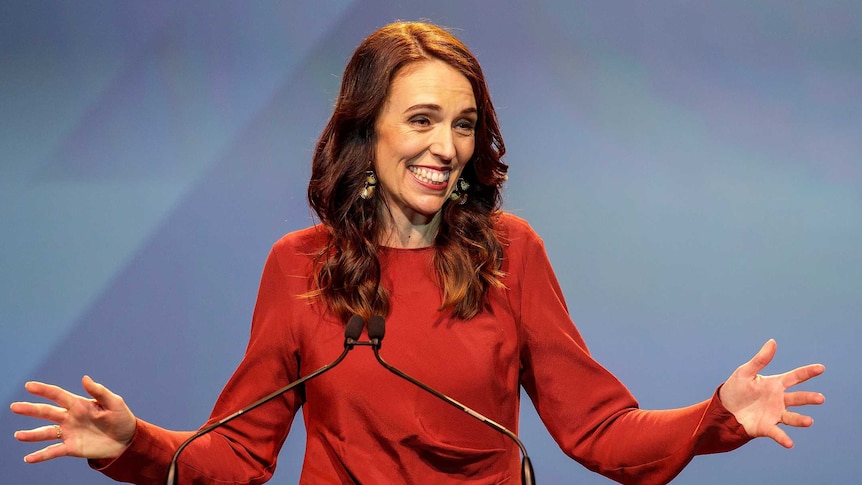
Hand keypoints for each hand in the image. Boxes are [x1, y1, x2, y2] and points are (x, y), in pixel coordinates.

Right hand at [11, 375, 135, 462]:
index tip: (29, 386)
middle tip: (14, 407)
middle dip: (31, 409)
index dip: (44, 390)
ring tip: (18, 435)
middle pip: (46, 412)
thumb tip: (85, 378)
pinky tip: (28, 458)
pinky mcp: (71, 448)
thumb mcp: (114, 403)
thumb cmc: (121, 418)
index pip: (58, 395)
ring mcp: (69, 433)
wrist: (127, 440)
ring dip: (31, 434)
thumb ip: (99, 392)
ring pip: (46, 432)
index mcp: (79, 404)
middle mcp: (70, 418)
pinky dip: (40, 455)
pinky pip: (53, 452)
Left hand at [719, 339, 824, 447]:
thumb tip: (773, 342)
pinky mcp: (767, 427)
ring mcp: (775, 414)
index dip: (808, 372)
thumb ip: (760, 359)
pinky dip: (783, 438)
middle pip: (798, 398)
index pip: (795, 377)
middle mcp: (779, 400)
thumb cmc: (735, 388)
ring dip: (801, 420)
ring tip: (809, 421)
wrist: (723, 409)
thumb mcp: (745, 372)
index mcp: (775, 384)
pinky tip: (789, 443)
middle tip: (820, 398)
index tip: (821, 368)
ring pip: (792, 417)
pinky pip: (777, 433)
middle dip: (809, 398)